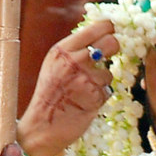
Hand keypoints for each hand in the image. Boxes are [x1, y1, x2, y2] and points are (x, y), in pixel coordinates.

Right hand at [17, 20, 116, 155]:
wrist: (42, 126)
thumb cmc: (49, 95)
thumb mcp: (54, 65)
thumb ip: (73, 50)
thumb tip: (99, 35)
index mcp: (62, 50)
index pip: (95, 29)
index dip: (108, 28)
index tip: (111, 30)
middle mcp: (74, 61)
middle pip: (111, 43)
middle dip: (113, 47)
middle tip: (109, 53)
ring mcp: (86, 79)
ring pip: (109, 72)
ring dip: (102, 81)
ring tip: (84, 90)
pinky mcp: (96, 97)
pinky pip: (108, 91)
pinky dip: (100, 97)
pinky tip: (85, 101)